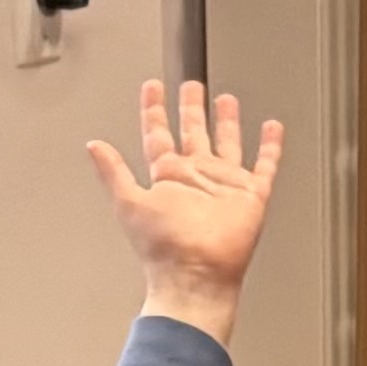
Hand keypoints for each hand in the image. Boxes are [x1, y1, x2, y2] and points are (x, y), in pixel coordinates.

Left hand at [93, 77, 283, 335]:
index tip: (153, 89)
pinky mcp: (250, 197)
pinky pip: (264, 167)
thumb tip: (94, 147)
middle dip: (191, 109)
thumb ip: (113, 172)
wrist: (196, 277)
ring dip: (226, 123)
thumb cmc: (164, 249)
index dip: (154, 111)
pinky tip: (272, 129)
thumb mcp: (129, 204)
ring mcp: (224, 187)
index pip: (158, 135)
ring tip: (226, 100)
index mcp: (168, 178)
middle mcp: (196, 179)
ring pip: (227, 145)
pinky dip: (270, 148)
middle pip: (194, 134)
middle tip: (191, 87)